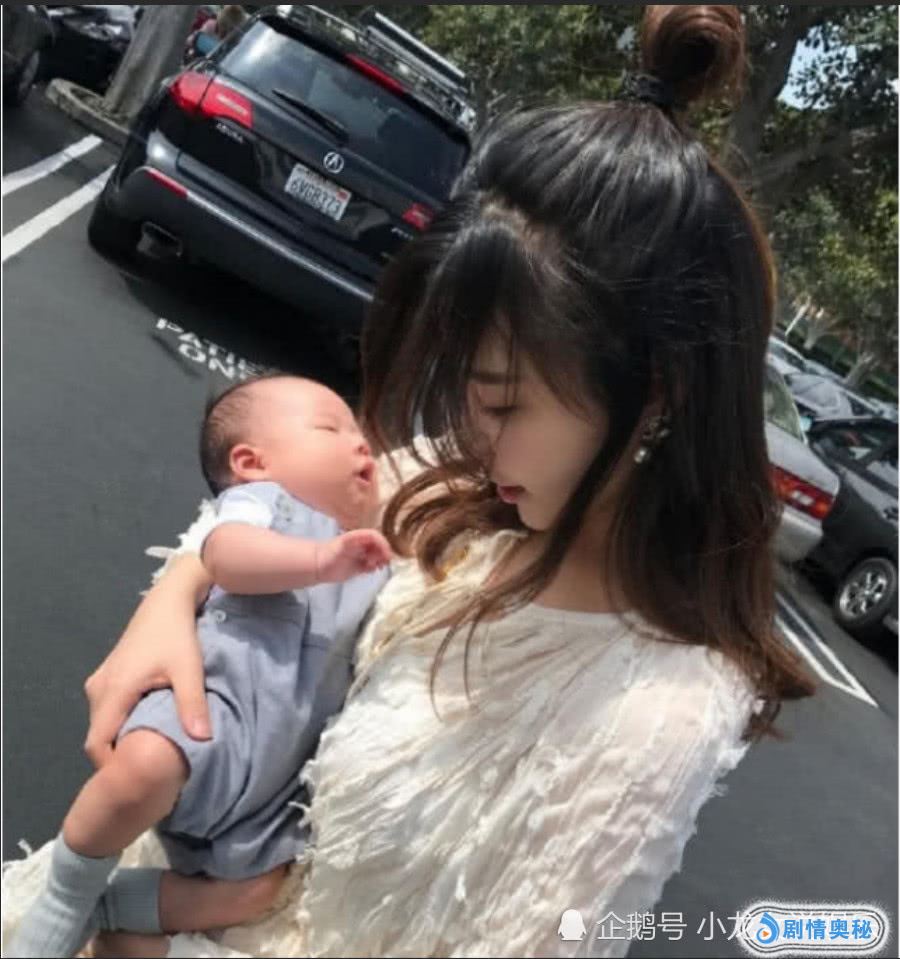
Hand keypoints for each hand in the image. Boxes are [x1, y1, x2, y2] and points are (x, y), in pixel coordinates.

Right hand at [83, 555, 211, 768]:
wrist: (169, 597)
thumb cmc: (177, 632)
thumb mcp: (188, 669)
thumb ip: (192, 704)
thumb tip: (203, 741)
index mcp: (112, 691)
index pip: (97, 745)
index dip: (112, 768)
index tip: (137, 781)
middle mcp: (99, 688)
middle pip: (99, 736)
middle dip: (119, 755)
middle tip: (149, 770)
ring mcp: (101, 679)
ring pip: (104, 721)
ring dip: (122, 737)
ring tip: (151, 751)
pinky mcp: (110, 673)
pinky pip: (109, 708)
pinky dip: (123, 721)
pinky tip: (149, 724)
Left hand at [316, 529, 392, 583]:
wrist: (319, 565)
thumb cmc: (331, 552)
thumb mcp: (346, 542)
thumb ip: (360, 538)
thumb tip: (376, 540)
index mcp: (360, 536)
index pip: (377, 537)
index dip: (384, 545)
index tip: (386, 555)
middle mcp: (363, 545)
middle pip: (380, 547)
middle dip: (383, 554)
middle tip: (381, 563)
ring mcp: (362, 555)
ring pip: (378, 557)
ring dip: (380, 561)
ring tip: (375, 567)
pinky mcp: (360, 566)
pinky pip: (372, 566)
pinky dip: (374, 568)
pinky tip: (370, 571)